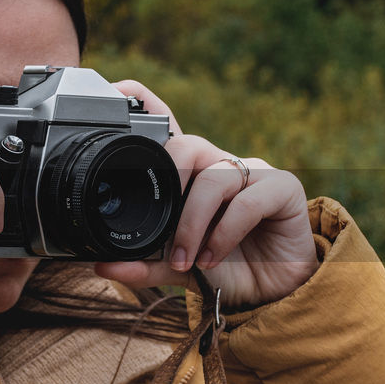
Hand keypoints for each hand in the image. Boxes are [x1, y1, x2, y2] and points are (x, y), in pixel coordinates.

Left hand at [94, 81, 318, 308]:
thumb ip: (142, 264)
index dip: (145, 102)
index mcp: (189, 173)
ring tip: (186, 259)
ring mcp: (252, 172)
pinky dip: (223, 234)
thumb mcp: (174, 266)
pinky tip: (212, 257)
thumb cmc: (223, 265)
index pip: (167, 125)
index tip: (118, 90)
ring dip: (192, 226)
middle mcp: (219, 164)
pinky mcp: (283, 188)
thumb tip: (101, 265)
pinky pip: (246, 202)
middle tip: (160, 229)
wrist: (270, 293)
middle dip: (168, 188)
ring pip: (212, 179)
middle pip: (186, 146)